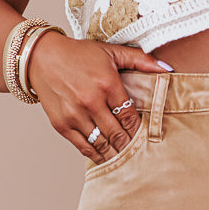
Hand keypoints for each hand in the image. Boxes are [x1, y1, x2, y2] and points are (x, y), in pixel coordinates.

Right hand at [26, 34, 171, 163]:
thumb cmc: (78, 55)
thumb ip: (140, 60)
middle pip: (119, 135)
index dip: (140, 131)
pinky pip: (84, 147)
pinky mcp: (62, 125)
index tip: (145, 137)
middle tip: (139, 153)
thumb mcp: (111, 51)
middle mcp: (91, 101)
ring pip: (103, 145)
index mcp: (107, 83)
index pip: (130, 117)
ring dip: (116, 154)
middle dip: (130, 146)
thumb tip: (167, 70)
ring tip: (125, 158)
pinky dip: (97, 155)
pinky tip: (106, 156)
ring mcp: (75, 115)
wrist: (41, 57)